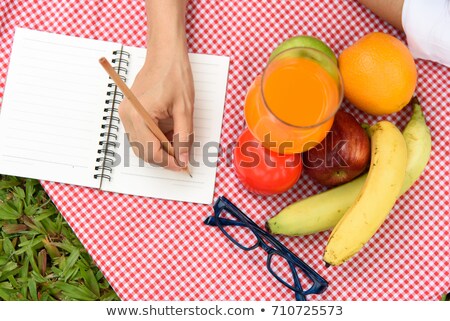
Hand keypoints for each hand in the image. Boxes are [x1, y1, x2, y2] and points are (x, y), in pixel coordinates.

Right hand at [118, 41, 193, 170]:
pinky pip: (140, 134)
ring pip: (141, 145)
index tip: (182, 166)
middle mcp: (127, 116)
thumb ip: (183, 136)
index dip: (168, 162)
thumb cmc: (174, 76)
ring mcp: (126, 114)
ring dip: (159, 149)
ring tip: (178, 143)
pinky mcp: (130, 112)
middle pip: (143, 151)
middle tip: (182, 159)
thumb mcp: (184, 109)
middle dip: (163, 158)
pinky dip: (155, 139)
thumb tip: (183, 158)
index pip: (151, 151)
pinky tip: (169, 132)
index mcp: (139, 115)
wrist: (165, 55)